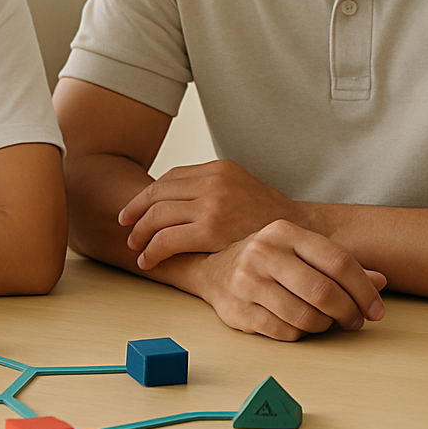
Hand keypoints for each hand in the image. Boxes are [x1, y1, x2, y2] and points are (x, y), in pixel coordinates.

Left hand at [119, 159, 305, 268]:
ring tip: (136, 248)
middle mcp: (213, 181)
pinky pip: (167, 238)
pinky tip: (149, 260)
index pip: (170, 178)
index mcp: (218, 168)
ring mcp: (211, 204)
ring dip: (141, 234)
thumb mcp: (241, 189)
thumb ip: (213, 189)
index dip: (147, 195)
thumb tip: (179, 201)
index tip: (134, 210)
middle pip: (158, 194)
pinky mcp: (210, 229)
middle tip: (126, 228)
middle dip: (135, 213)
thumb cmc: (269, 219)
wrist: (301, 233)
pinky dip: (152, 250)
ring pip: (157, 216)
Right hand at [187, 220, 386, 340]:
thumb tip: (380, 282)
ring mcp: (247, 282)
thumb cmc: (268, 260)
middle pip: (323, 291)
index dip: (364, 290)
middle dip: (348, 312)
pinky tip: (300, 325)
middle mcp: (264, 253)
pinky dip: (300, 334)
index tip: (376, 310)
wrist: (213, 269)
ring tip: (327, 322)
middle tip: (355, 321)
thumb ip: (339, 264)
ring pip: (305, 316)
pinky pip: (284, 332)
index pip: (338, 261)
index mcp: (285, 232)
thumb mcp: (301, 251)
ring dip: (325, 325)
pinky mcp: (237, 310)